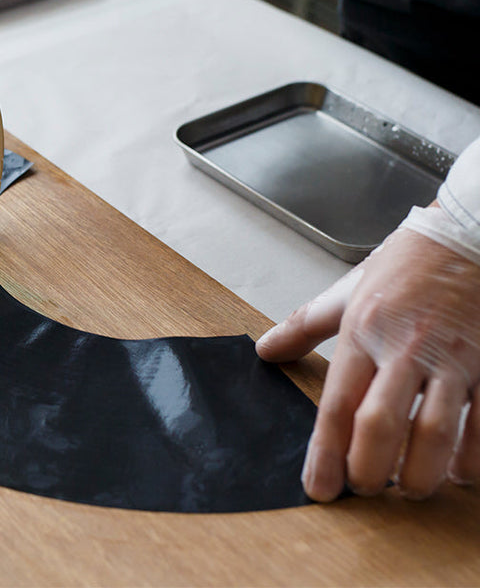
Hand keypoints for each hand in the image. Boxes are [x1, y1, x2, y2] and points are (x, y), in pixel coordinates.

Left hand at [256, 226, 479, 501]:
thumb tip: (266, 350)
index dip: (325, 452)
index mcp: (364, 332)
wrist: (466, 237)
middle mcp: (405, 349)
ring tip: (407, 489)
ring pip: (434, 431)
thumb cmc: (406, 264)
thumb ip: (304, 326)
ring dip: (420, 472)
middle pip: (380, 424)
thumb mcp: (347, 292)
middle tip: (362, 489)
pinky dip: (473, 457)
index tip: (319, 488)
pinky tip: (461, 474)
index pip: (338, 404)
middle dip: (369, 469)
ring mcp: (453, 359)